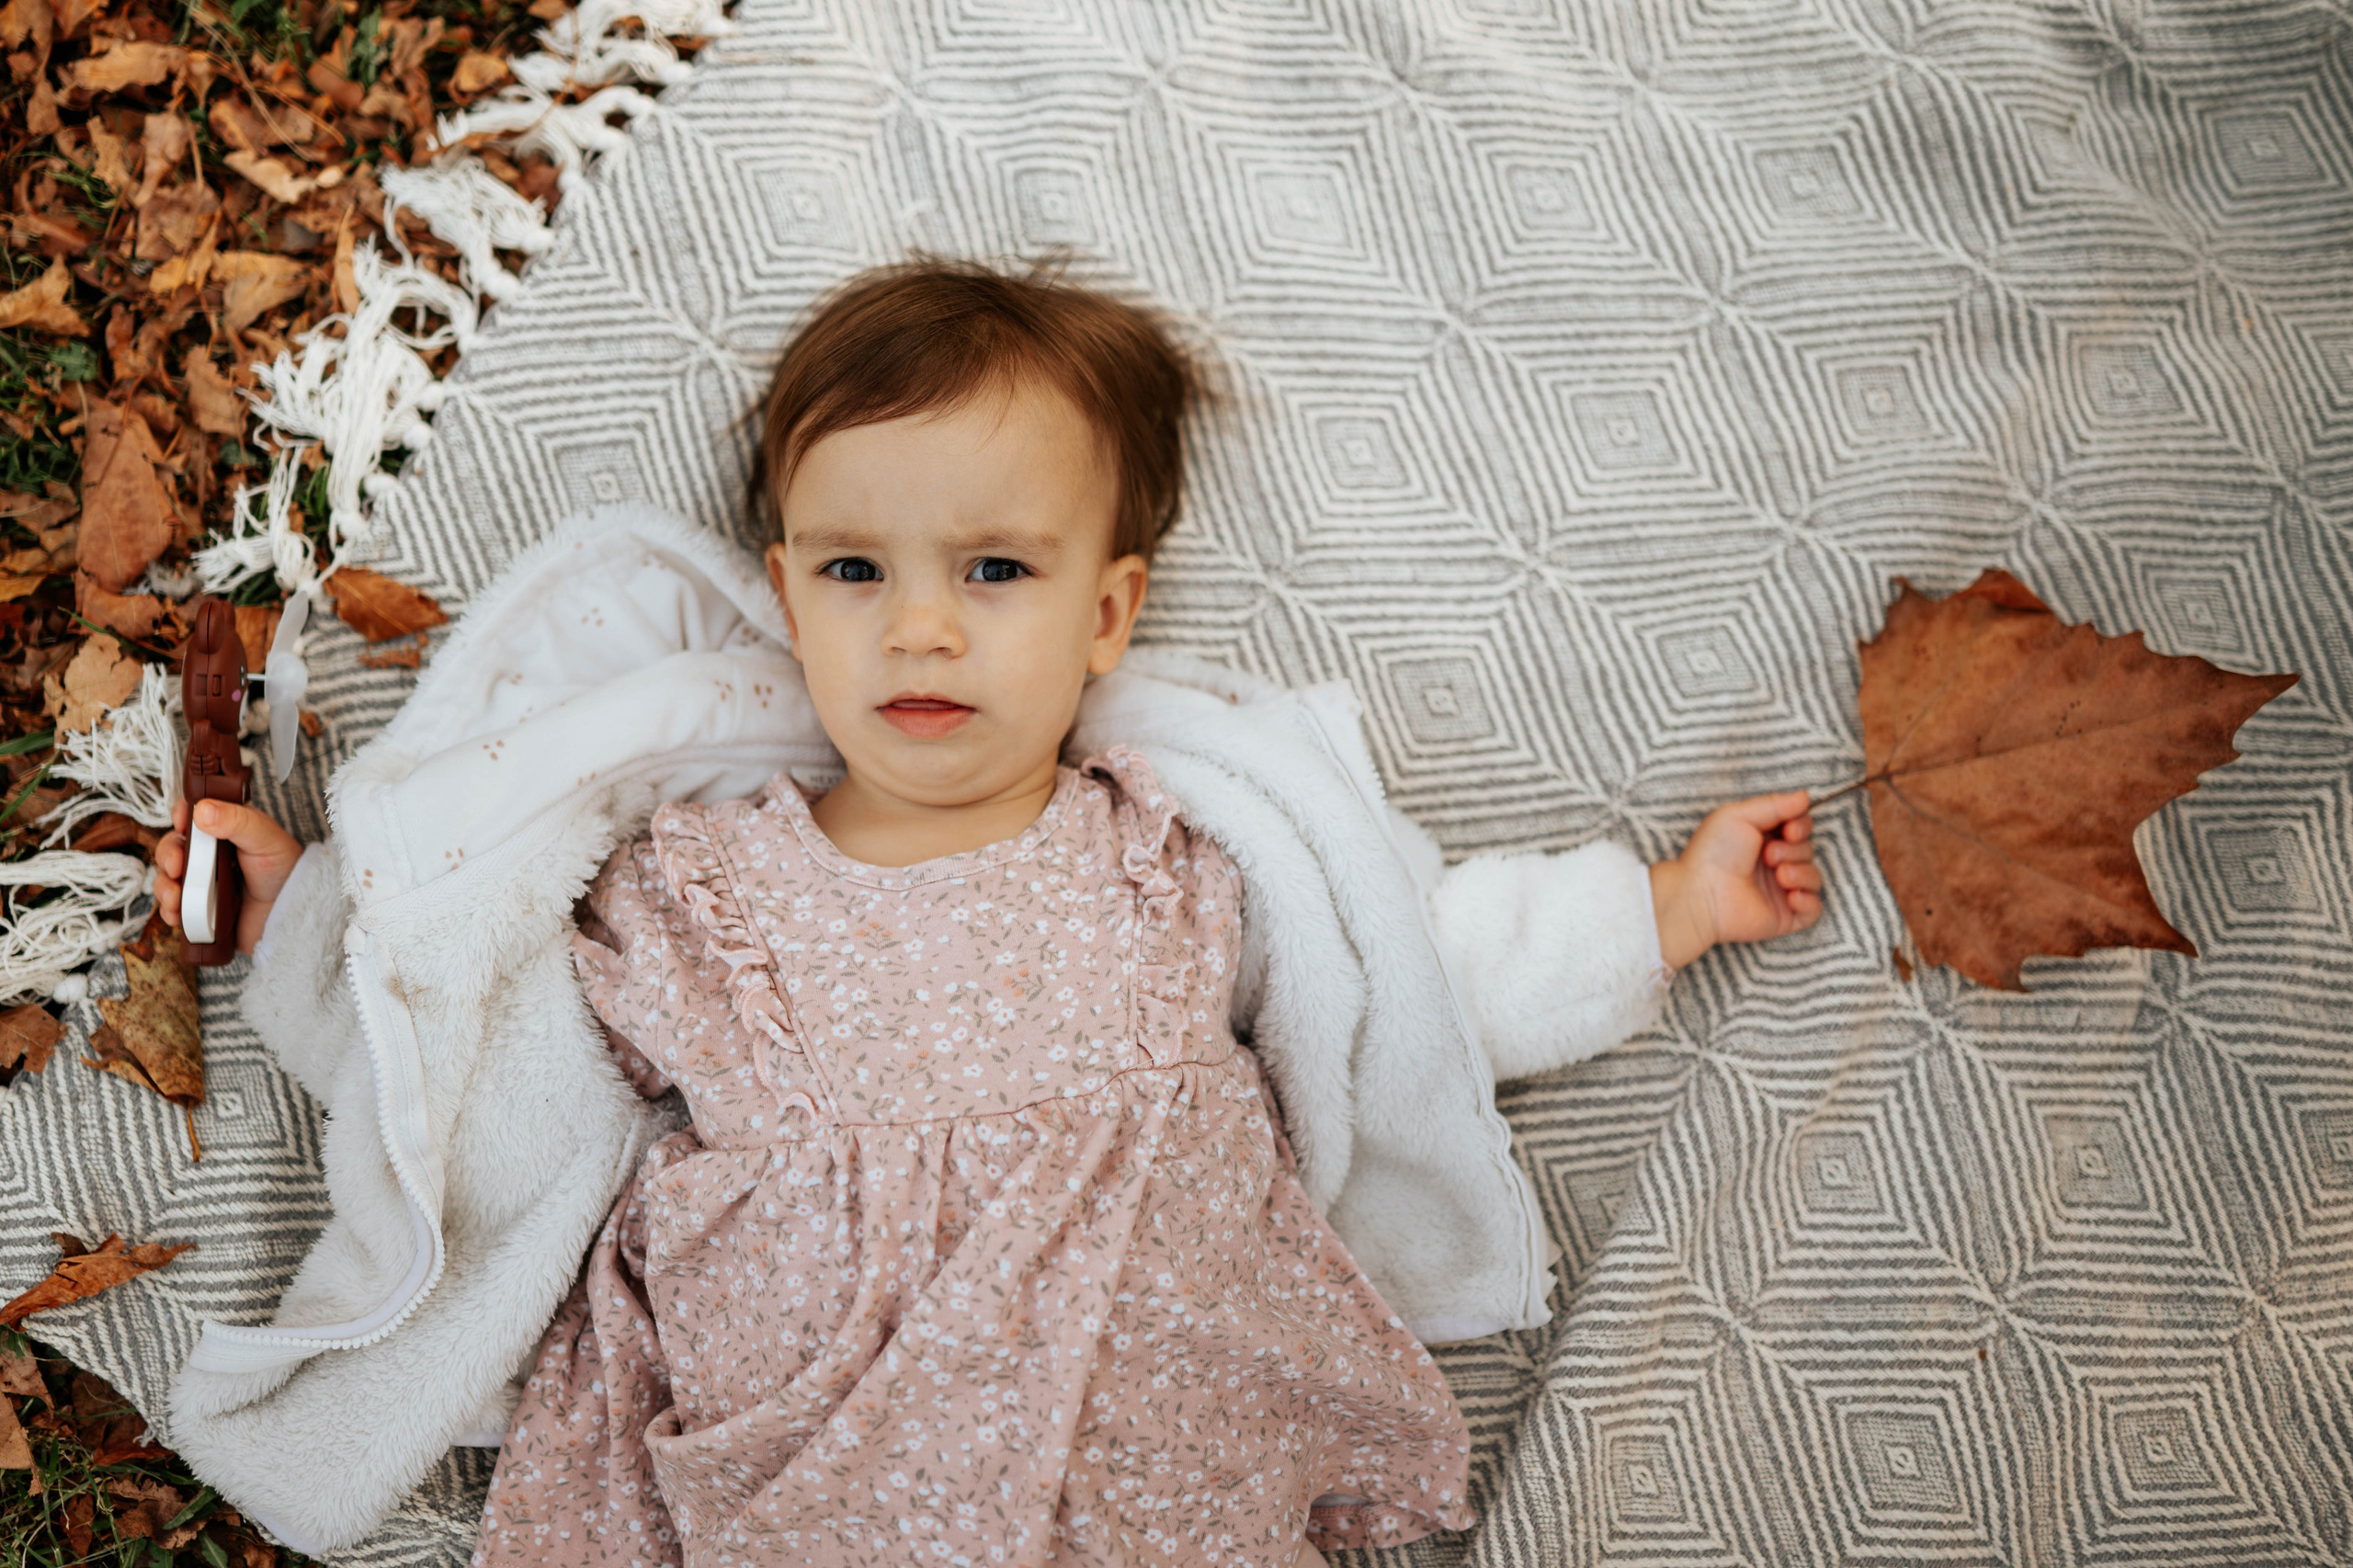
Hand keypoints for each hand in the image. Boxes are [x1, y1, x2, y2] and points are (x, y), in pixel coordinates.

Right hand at [155, 799, 306, 955]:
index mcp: (226, 829)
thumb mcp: (266, 839)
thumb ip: (237, 821)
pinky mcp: (200, 908)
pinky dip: (170, 911)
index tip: (182, 824)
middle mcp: (209, 854)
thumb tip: (202, 810)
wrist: (294, 914)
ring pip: (167, 878)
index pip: (192, 814)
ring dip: (164, 886)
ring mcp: (203, 881)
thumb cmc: (287, 871)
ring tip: (176, 897)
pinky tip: (179, 913)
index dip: (180, 816)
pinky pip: (174, 908)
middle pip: (173, 847)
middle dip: (168, 856)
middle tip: (177, 867)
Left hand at [1647, 791, 1822, 969]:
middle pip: (1808, 850)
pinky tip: (1790, 896)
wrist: (1701, 894)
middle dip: (1795, 850)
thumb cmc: (1713, 852)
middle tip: (1768, 855)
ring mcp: (1779, 891)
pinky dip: (1808, 901)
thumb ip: (1775, 804)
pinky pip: (1814, 909)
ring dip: (1801, 873)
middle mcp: (1772, 864)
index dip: (1801, 826)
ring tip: (1778, 875)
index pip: (1799, 827)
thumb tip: (1805, 796)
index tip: (1789, 829)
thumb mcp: (1739, 815)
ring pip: (1813, 877)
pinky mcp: (1783, 916)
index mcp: (1763, 839)